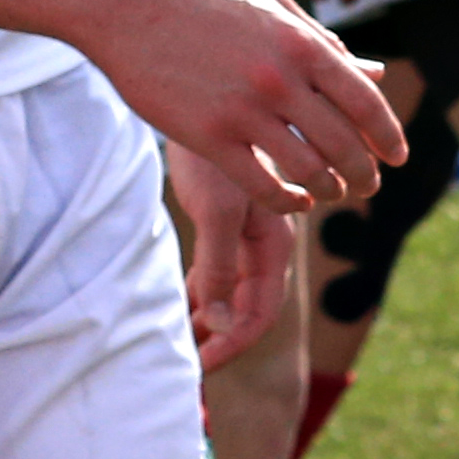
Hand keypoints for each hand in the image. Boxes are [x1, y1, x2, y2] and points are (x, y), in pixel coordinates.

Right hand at [68, 0, 398, 215]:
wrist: (125, 3)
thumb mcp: (267, 3)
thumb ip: (317, 37)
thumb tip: (365, 70)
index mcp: (301, 43)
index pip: (365, 102)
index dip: (388, 136)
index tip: (396, 158)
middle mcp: (281, 79)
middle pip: (345, 145)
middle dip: (364, 174)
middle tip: (367, 187)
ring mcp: (244, 110)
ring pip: (310, 172)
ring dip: (330, 192)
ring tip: (331, 195)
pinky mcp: (208, 136)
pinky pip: (263, 185)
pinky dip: (288, 202)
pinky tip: (293, 201)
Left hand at [165, 135, 295, 372]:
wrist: (206, 93)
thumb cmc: (213, 149)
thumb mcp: (216, 210)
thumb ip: (219, 265)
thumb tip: (216, 322)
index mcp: (274, 241)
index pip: (260, 311)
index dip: (234, 343)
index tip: (202, 364)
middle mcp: (267, 238)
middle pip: (249, 303)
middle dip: (223, 336)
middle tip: (191, 363)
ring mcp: (249, 226)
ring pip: (233, 286)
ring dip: (213, 313)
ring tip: (186, 338)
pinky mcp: (226, 211)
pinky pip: (219, 263)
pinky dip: (203, 285)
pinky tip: (183, 299)